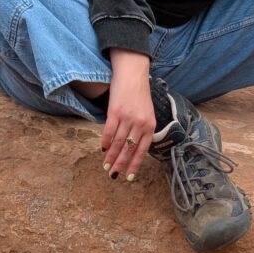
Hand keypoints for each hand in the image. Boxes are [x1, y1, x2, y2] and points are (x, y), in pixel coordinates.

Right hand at [101, 49, 155, 180]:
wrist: (133, 75)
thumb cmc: (140, 95)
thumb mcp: (147, 112)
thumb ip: (143, 129)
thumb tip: (134, 149)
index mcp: (150, 124)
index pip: (142, 150)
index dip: (135, 164)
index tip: (129, 177)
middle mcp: (140, 122)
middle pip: (129, 148)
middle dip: (121, 164)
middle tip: (113, 176)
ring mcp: (127, 117)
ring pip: (118, 142)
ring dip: (111, 156)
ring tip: (106, 167)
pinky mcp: (115, 111)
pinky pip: (109, 131)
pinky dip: (105, 142)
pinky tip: (102, 149)